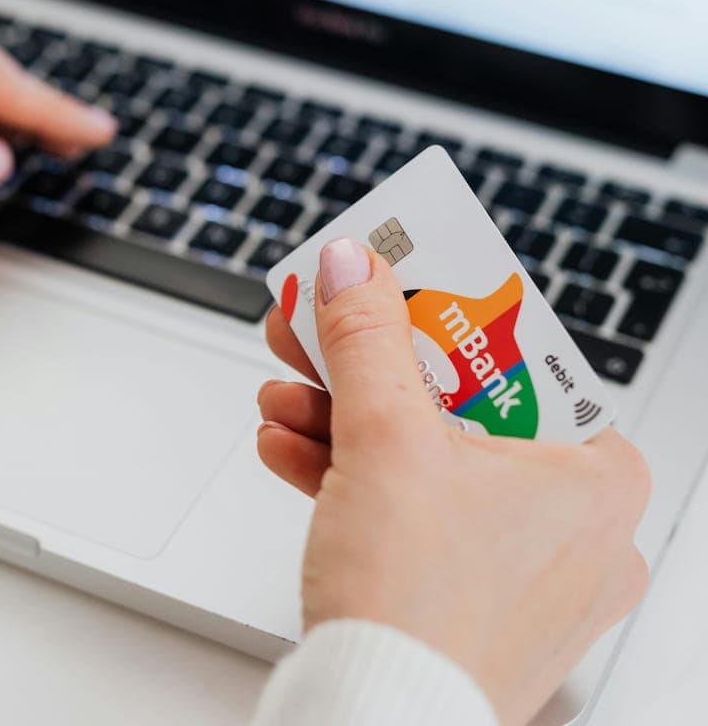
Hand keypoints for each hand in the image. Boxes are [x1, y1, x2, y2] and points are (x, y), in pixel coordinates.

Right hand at [257, 239, 649, 725]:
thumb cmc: (420, 611)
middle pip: (457, 404)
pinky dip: (354, 476)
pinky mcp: (469, 592)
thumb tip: (354, 269)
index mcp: (593, 476)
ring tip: (287, 395)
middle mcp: (573, 524)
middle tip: (325, 332)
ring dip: (346, 421)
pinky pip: (412, 509)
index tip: (393, 285)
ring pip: (427, 457)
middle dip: (369, 370)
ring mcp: (520, 564)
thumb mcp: (385, 439)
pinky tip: (293, 448)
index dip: (441, 311)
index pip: (516, 354)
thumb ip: (367, 339)